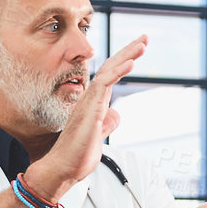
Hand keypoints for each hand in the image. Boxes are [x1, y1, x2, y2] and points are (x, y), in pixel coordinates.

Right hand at [26, 36, 146, 198]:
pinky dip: (118, 71)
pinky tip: (131, 63)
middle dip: (128, 51)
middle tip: (144, 38)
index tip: (138, 50)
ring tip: (142, 44)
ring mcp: (89, 102)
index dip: (124, 61)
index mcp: (95, 103)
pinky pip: (104, 84)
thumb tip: (116, 114)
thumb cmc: (76, 155)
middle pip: (111, 67)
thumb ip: (107, 123)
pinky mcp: (89, 110)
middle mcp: (91, 99)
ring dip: (126, 56)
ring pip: (108, 71)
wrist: (62, 169)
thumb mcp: (99, 136)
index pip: (110, 76)